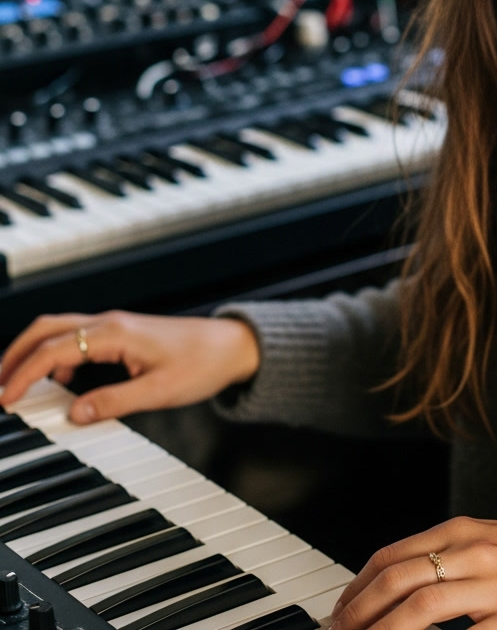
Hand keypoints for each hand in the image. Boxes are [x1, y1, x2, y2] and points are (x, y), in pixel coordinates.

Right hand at [0, 310, 259, 422]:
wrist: (232, 346)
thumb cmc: (202, 363)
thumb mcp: (159, 392)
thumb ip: (114, 402)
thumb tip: (74, 414)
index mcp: (115, 333)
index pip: (54, 348)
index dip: (24, 373)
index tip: (5, 398)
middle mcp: (110, 323)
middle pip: (47, 328)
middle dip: (15, 354)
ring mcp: (115, 327)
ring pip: (59, 331)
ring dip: (33, 353)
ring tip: (16, 385)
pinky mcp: (121, 335)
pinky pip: (77, 339)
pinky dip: (56, 357)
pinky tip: (55, 382)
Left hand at [328, 515, 496, 629]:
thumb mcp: (490, 542)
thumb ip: (448, 557)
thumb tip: (398, 585)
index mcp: (463, 530)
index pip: (391, 557)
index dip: (356, 589)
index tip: (340, 615)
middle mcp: (474, 552)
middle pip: (397, 581)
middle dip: (358, 615)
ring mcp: (495, 587)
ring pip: (420, 610)